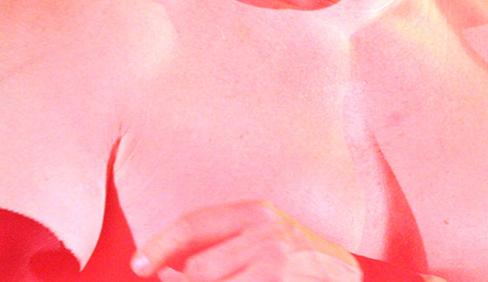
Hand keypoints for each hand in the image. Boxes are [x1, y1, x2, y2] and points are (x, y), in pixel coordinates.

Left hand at [132, 200, 361, 281]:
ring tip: (238, 280)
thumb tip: (165, 269)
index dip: (160, 246)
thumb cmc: (301, 262)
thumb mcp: (266, 237)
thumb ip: (222, 245)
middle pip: (198, 269)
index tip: (138, 266)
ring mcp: (277, 265)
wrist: (348, 279)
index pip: (194, 224)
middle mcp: (268, 234)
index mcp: (259, 212)